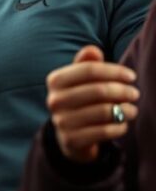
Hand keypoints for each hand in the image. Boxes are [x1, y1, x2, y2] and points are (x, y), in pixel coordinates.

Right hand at [46, 46, 138, 163]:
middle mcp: (54, 99)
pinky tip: (122, 124)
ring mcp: (61, 121)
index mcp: (55, 80)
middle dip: (123, 91)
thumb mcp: (80, 80)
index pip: (89, 69)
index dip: (114, 71)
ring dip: (124, 110)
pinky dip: (119, 127)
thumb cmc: (80, 100)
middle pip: (98, 90)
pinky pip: (104, 131)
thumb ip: (86, 63)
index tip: (131, 76)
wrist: (69, 136)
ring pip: (103, 111)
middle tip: (134, 94)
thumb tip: (93, 50)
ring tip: (132, 110)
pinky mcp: (71, 139)